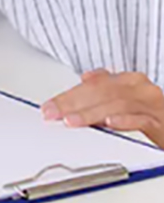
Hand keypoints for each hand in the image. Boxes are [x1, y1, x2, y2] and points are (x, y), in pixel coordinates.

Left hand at [42, 69, 163, 146]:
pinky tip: (110, 123)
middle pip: (101, 91)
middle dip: (74, 103)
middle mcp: (139, 87)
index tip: (49, 107)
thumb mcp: (126, 100)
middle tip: (55, 113)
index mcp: (127, 80)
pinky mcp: (161, 121)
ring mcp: (151, 103)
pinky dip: (124, 120)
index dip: (68, 96)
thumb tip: (86, 78)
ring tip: (73, 120)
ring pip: (117, 103)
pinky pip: (142, 119)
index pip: (92, 85)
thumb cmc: (151, 114)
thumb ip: (106, 88)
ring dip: (92, 113)